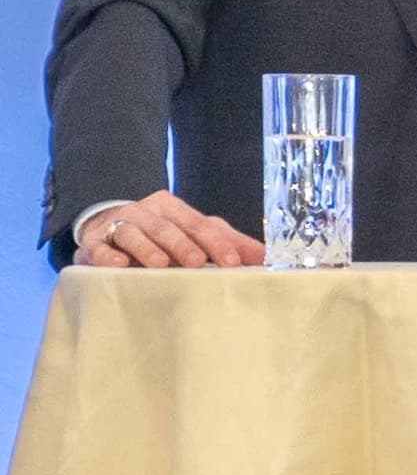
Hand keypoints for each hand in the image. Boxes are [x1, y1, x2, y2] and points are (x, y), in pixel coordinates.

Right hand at [76, 190, 265, 269]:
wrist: (106, 228)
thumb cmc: (162, 236)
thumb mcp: (195, 234)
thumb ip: (228, 242)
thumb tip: (266, 257)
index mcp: (174, 209)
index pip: (200, 224)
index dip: (218, 243)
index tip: (234, 263)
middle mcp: (146, 213)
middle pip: (167, 227)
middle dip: (183, 245)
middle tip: (197, 263)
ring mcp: (117, 226)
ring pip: (133, 233)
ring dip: (147, 248)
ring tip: (161, 264)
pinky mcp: (92, 244)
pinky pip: (98, 247)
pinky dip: (107, 255)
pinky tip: (118, 265)